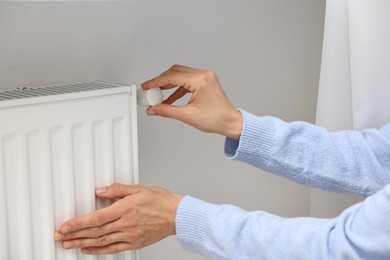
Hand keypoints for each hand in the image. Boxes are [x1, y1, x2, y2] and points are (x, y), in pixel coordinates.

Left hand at [54, 183, 182, 254]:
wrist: (177, 215)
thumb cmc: (160, 201)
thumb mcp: (139, 188)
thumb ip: (117, 190)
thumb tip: (99, 191)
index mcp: (125, 209)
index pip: (96, 217)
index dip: (78, 223)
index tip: (65, 226)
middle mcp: (126, 224)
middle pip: (95, 231)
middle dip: (74, 234)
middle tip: (59, 236)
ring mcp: (130, 235)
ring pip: (101, 241)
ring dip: (82, 243)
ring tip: (68, 244)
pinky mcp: (134, 243)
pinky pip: (113, 249)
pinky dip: (99, 251)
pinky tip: (88, 250)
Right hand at [142, 65, 242, 139]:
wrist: (230, 122)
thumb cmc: (216, 119)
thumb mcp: (187, 116)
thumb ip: (167, 111)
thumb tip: (153, 109)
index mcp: (200, 81)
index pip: (172, 76)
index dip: (156, 82)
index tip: (147, 86)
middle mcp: (204, 75)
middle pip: (175, 72)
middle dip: (161, 81)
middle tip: (151, 91)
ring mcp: (205, 77)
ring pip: (181, 75)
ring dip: (169, 85)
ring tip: (158, 95)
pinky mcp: (205, 81)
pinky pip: (187, 81)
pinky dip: (177, 88)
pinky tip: (170, 98)